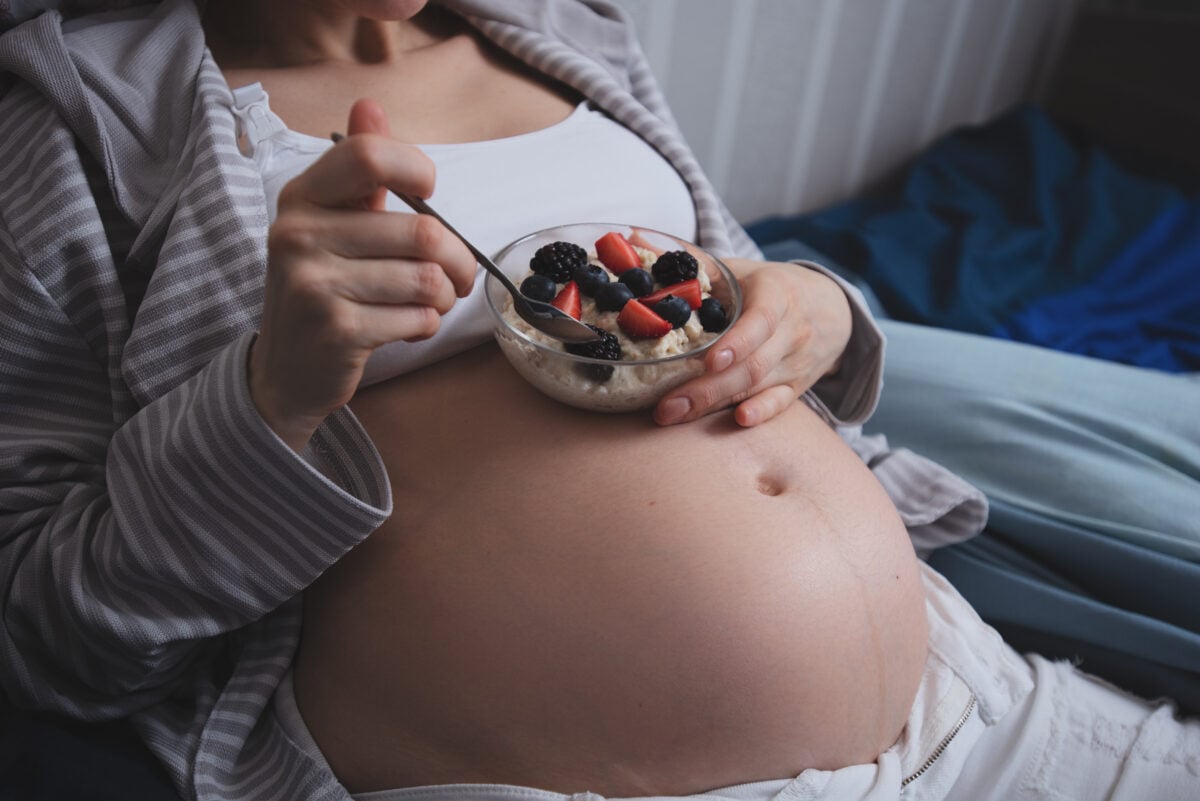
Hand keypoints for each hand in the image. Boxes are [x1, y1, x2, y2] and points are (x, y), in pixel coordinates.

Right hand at [249, 99, 475, 450]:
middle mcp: (300, 235)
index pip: (368, 156)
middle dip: (458, 261)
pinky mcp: (336, 330)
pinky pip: (418, 318)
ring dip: (444, 297)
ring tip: (430, 303)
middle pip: (423, 231)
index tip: (429, 193)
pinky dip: (426, 325)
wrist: (286, 371)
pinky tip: (407, 327)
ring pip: (427, 279)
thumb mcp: (330, 224)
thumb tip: (370, 107)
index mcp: (302, 198)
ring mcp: (314, 284)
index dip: (417, 170)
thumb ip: (357, 171)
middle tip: (457, 277)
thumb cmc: (322, 288)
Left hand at [653, 259, 851, 426]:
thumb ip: (689, 260)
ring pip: (757, 386)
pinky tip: (738, 421)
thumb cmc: (771, 286)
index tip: (710, 360)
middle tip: (666, 406)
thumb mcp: (739, 268)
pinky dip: (761, 412)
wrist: (829, 307)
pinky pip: (780, 403)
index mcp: (777, 295)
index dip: (738, 342)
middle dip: (706, 388)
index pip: (762, 321)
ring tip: (673, 415)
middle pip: (751, 365)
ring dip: (714, 404)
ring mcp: (795, 362)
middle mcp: (791, 331)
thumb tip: (631, 238)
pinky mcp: (796, 386)